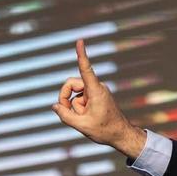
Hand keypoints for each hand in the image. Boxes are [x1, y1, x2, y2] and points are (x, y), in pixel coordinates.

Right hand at [52, 39, 145, 157]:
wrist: (121, 135)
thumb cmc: (105, 130)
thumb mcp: (82, 125)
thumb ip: (65, 115)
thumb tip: (55, 106)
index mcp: (96, 90)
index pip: (86, 69)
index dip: (82, 54)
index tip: (80, 40)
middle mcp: (96, 87)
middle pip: (71, 84)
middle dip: (65, 98)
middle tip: (67, 113)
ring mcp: (96, 91)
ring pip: (74, 94)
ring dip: (73, 106)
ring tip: (83, 119)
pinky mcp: (95, 96)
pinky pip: (80, 99)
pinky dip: (78, 108)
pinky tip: (86, 118)